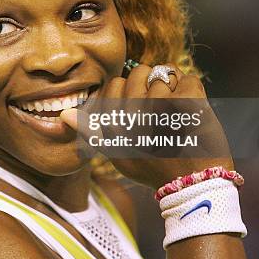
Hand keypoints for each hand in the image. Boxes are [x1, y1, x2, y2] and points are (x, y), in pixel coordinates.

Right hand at [61, 63, 233, 189]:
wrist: (191, 187)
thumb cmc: (152, 169)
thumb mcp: (116, 153)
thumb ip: (92, 131)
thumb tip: (65, 113)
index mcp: (116, 121)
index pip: (117, 83)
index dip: (131, 91)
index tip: (141, 108)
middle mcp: (135, 110)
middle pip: (140, 72)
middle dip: (151, 85)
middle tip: (161, 110)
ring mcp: (162, 104)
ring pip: (165, 73)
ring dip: (173, 89)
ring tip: (178, 113)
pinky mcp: (189, 102)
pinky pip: (188, 78)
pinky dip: (193, 91)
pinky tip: (192, 111)